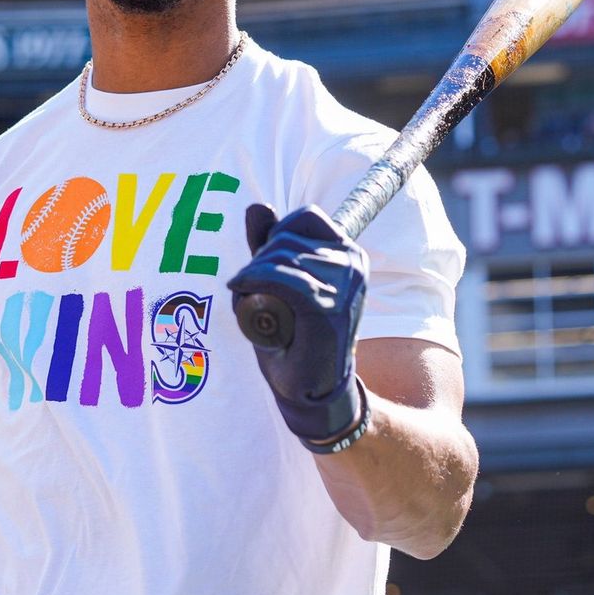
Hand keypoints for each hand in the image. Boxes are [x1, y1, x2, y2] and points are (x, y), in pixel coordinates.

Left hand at [227, 204, 367, 448]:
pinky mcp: (330, 306)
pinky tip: (240, 291)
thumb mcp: (276, 281)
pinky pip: (282, 279)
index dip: (277, 234)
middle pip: (287, 235)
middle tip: (250, 289)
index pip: (306, 215)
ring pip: (280, 256)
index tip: (266, 264)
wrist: (310, 388)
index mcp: (348, 253)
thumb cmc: (292, 334)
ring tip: (251, 301)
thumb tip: (258, 206)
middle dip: (259, 259)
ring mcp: (345, 285)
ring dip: (253, 275)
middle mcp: (353, 263)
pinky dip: (254, 282)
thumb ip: (267, 244)